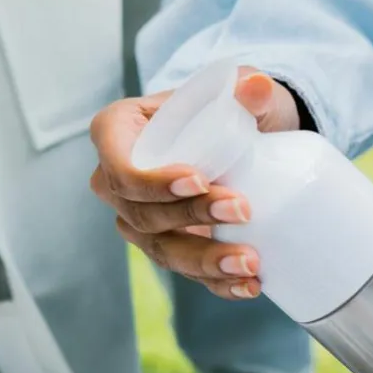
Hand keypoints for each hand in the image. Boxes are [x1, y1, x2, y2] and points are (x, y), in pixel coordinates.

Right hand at [89, 68, 300, 299]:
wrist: (245, 138)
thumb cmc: (227, 106)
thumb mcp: (238, 91)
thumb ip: (247, 89)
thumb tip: (255, 87)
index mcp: (118, 131)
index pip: (119, 164)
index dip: (151, 181)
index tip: (199, 181)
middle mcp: (119, 180)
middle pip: (140, 213)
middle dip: (190, 219)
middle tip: (242, 212)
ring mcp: (141, 217)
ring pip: (160, 249)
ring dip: (204, 261)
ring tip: (250, 263)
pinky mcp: (170, 244)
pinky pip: (185, 270)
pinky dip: (216, 282)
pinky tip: (248, 285)